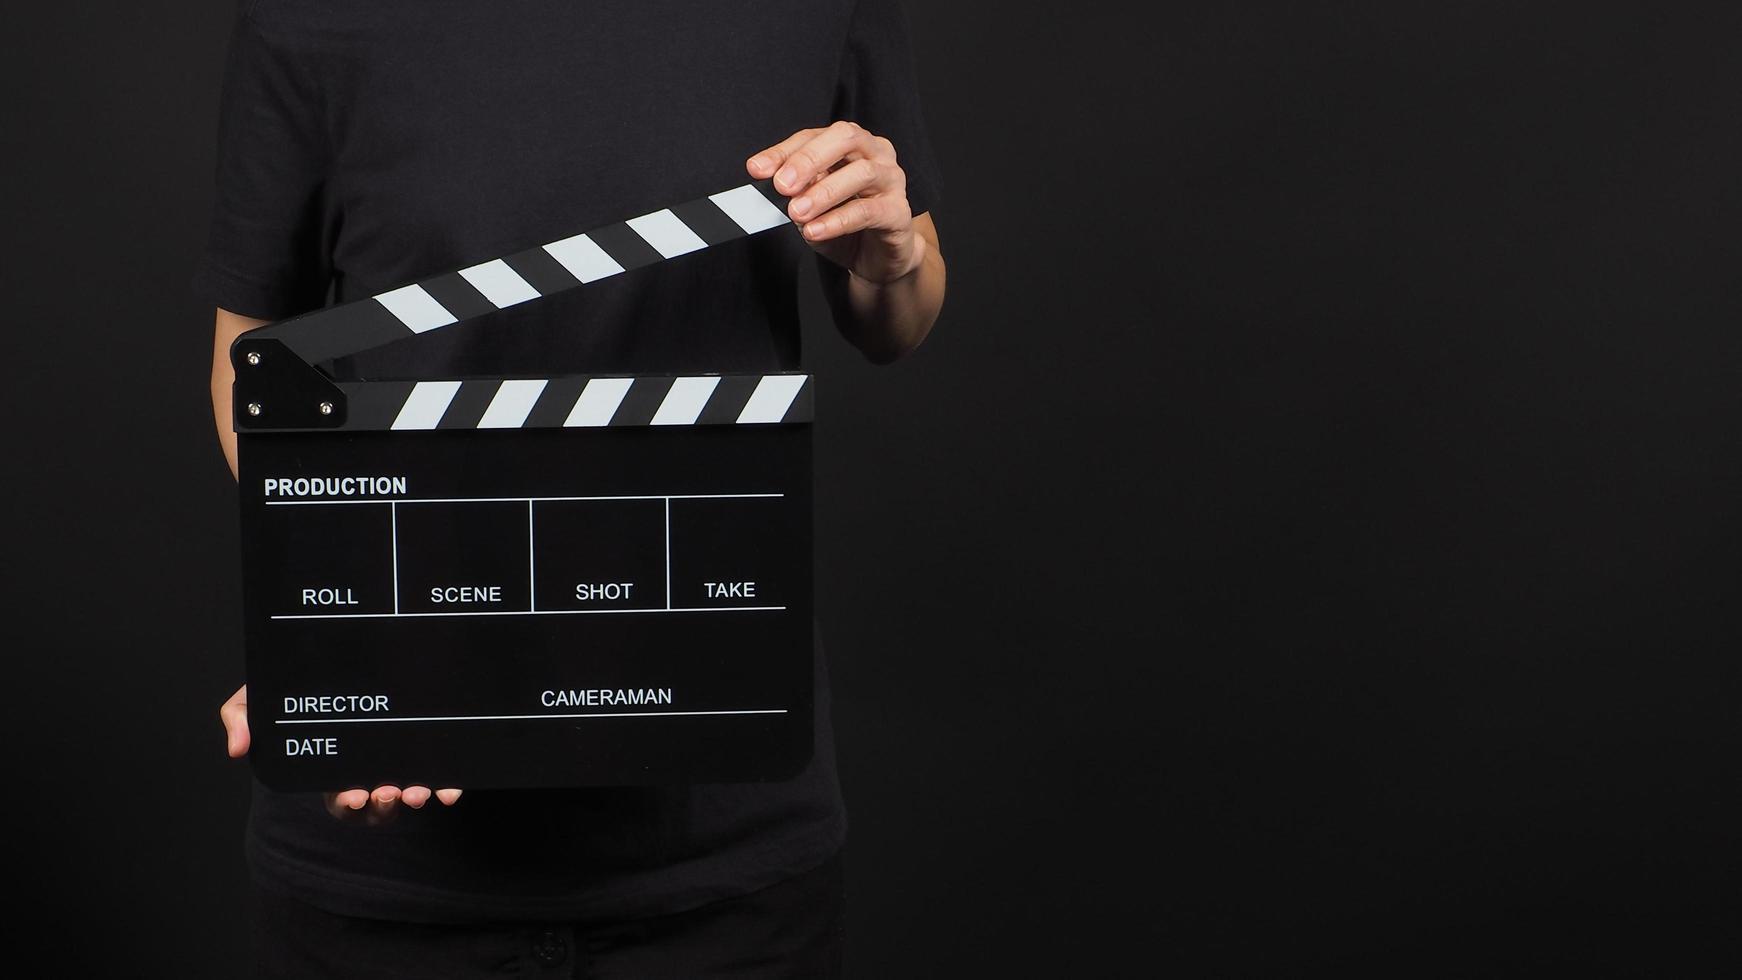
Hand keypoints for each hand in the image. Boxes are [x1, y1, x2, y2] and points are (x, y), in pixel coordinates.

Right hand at [220, 684, 461, 818]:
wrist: (334, 656)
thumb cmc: (298, 684)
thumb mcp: (260, 696)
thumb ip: (242, 715)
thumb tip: (237, 747)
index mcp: (333, 767)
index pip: (340, 795)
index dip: (349, 801)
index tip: (355, 795)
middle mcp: (368, 770)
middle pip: (377, 802)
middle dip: (383, 803)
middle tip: (389, 791)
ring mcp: (397, 762)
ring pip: (409, 793)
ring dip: (416, 796)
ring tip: (418, 790)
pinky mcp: (423, 751)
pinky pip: (438, 775)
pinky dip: (447, 786)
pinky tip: (452, 789)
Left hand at [748, 120, 926, 283]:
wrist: (878, 259)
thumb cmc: (845, 225)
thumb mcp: (811, 206)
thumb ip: (796, 192)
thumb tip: (773, 185)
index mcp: (850, 144)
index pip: (813, 136)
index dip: (783, 151)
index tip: (757, 169)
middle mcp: (875, 153)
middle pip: (845, 138)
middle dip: (809, 159)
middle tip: (782, 184)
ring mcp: (892, 179)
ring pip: (861, 173)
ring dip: (823, 192)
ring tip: (797, 212)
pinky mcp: (899, 212)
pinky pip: (869, 211)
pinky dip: (838, 221)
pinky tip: (815, 231)